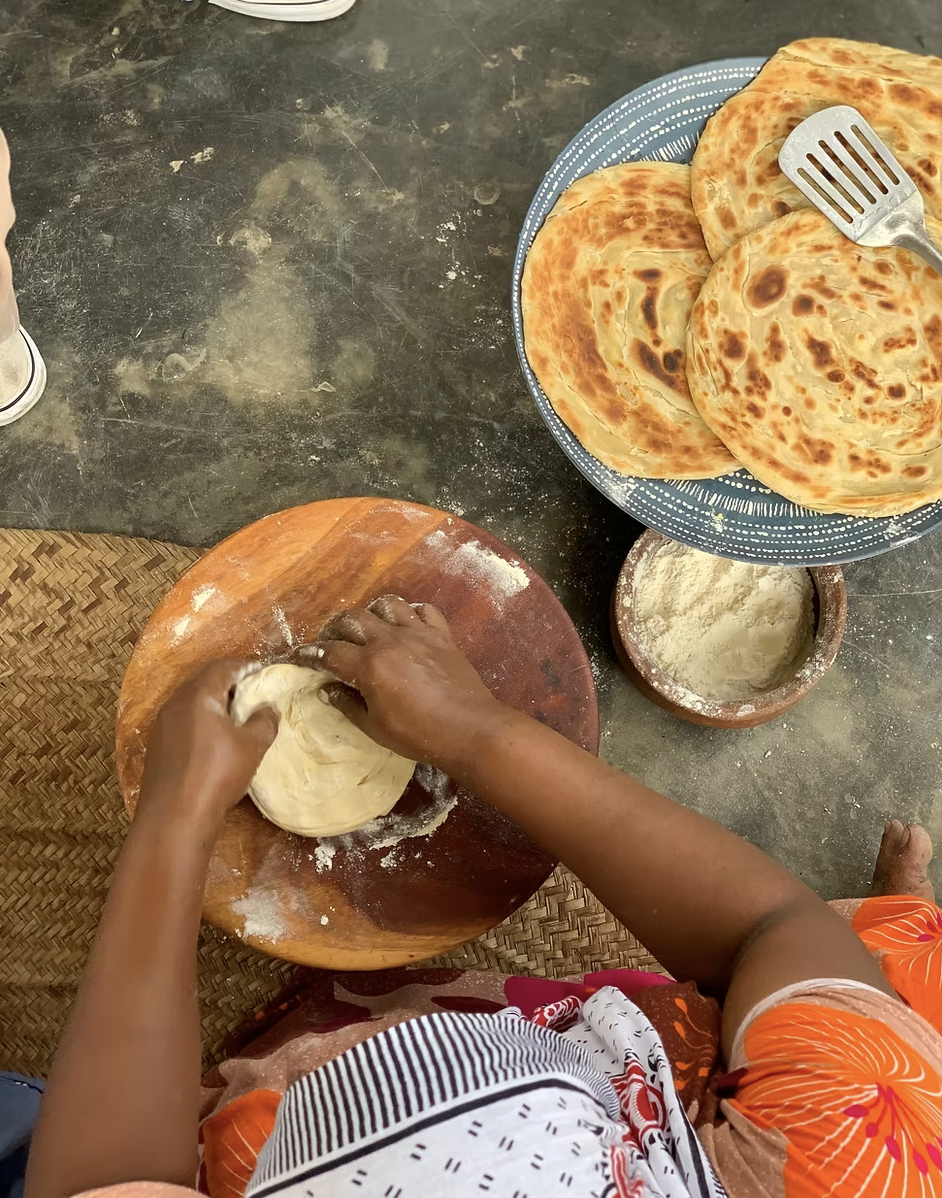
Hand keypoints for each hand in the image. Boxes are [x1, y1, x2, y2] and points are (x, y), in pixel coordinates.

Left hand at [137, 659, 277, 832]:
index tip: (262, 672)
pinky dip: (200, 722)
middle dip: (228, 684)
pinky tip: (214, 741)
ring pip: (190, 703)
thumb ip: (263, 722)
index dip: (244, 666)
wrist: (173, 818)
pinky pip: (182, 722)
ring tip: (236, 718)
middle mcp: (174, 705)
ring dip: (213, 704)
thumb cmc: (216, 775)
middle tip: (252, 693)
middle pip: (203, 682)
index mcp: (198, 696)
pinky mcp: (157, 747)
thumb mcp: (251, 747)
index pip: (222, 667)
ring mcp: (161, 727)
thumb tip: (269, 709)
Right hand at [304, 596, 511, 775]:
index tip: (298, 656)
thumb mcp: (374, 727)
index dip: (309, 654)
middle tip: (331, 642)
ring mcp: (418, 633)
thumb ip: (348, 705)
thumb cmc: (418, 735)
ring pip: (388, 605)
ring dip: (372, 613)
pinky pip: (424, 610)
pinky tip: (407, 625)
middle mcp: (390, 640)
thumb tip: (327, 690)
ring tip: (368, 628)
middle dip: (335, 628)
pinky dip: (411, 613)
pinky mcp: (442, 635)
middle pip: (353, 619)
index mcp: (369, 665)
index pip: (330, 652)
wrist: (469, 728)